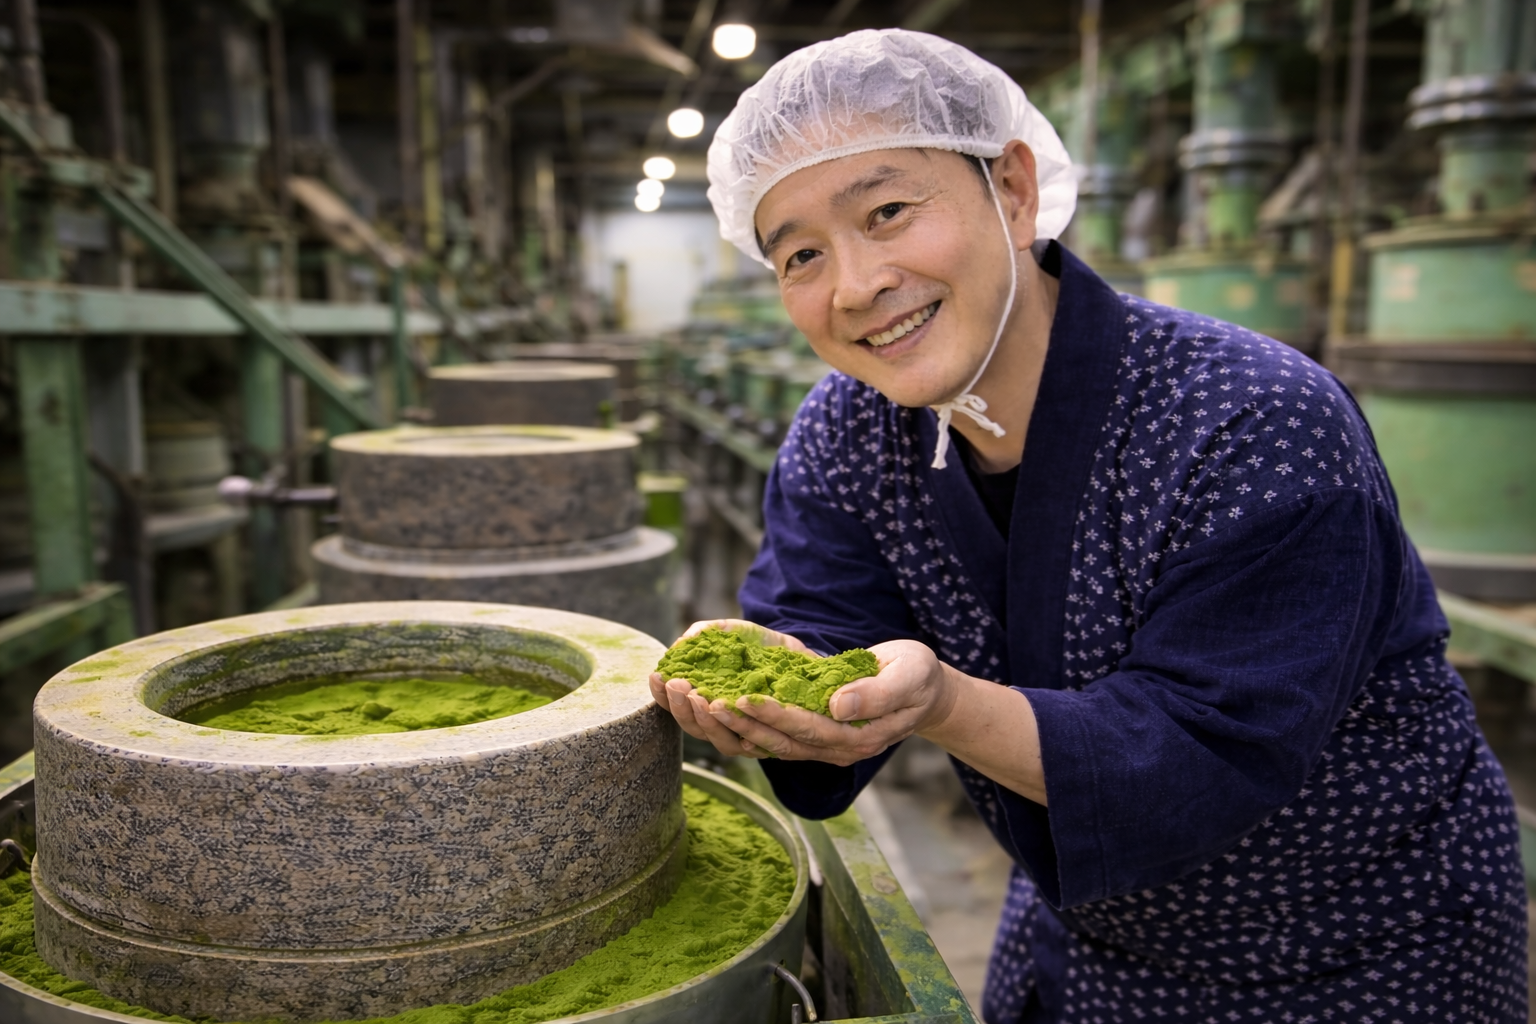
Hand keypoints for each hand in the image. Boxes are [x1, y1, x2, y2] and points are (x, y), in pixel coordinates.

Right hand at [648, 619, 815, 759]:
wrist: (796, 650)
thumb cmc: (755, 645)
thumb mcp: (727, 633)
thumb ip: (703, 635)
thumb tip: (678, 647)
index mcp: (704, 702)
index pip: (676, 707)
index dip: (662, 696)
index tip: (656, 677)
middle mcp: (722, 723)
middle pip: (695, 728)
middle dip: (683, 708)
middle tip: (679, 686)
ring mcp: (747, 734)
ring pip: (723, 742)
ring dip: (709, 722)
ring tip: (701, 699)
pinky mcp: (774, 739)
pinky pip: (759, 746)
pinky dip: (747, 734)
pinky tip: (738, 718)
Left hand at [704, 639, 959, 765]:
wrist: (921, 692)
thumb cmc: (916, 677)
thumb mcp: (908, 675)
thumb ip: (876, 692)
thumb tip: (837, 705)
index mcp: (855, 737)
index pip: (806, 729)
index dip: (773, 715)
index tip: (740, 698)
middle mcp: (830, 750)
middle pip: (774, 742)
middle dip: (733, 721)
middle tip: (697, 697)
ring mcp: (815, 747)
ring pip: (760, 744)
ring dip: (722, 725)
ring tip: (688, 699)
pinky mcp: (803, 736)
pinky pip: (760, 736)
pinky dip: (729, 723)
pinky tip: (702, 704)